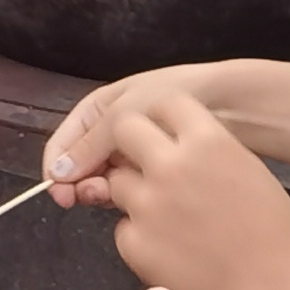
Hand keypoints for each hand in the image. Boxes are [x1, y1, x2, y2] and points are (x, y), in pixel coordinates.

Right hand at [42, 62, 234, 203]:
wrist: (232, 101)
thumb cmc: (177, 93)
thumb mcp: (126, 113)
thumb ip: (91, 144)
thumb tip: (57, 174)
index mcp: (98, 110)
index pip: (63, 144)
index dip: (57, 170)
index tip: (62, 195)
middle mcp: (111, 132)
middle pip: (81, 165)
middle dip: (81, 182)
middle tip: (92, 196)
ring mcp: (133, 151)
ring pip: (105, 178)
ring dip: (103, 189)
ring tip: (112, 195)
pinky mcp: (155, 169)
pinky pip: (131, 184)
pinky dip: (128, 192)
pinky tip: (137, 196)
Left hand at [64, 92, 289, 289]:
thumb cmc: (273, 235)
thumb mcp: (248, 172)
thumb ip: (208, 152)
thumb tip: (179, 144)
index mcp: (208, 141)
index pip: (165, 103)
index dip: (162, 117)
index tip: (163, 129)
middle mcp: (172, 165)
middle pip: (124, 129)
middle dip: (129, 143)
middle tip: (142, 163)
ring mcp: (148, 204)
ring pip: (117, 180)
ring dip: (133, 191)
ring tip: (167, 216)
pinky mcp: (134, 242)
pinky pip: (123, 226)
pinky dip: (138, 234)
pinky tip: (170, 248)